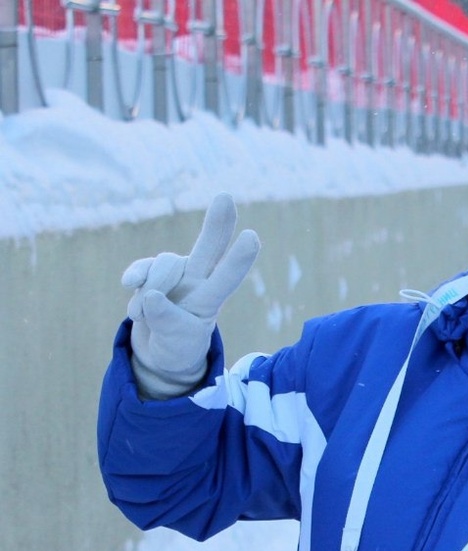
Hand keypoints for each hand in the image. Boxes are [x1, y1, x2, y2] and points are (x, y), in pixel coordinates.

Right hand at [123, 193, 259, 398]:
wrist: (159, 351)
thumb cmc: (178, 345)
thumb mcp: (178, 341)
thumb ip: (167, 320)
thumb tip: (151, 295)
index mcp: (211, 298)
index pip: (227, 277)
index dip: (238, 258)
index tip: (252, 236)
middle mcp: (196, 279)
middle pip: (208, 247)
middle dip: (217, 223)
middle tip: (225, 197)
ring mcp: (173, 274)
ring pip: (163, 264)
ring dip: (149, 291)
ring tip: (143, 317)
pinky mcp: (149, 274)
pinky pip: (140, 268)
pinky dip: (135, 279)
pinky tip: (130, 286)